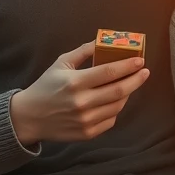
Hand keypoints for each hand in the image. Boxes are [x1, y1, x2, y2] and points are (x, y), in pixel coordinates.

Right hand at [9, 41, 148, 144]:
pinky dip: (116, 109)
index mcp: (75, 82)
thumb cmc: (46, 86)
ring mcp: (85, 120)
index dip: (128, 66)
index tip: (140, 60)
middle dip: (136, 80)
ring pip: (117, 106)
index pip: (109, 72)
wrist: (29, 117)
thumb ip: (84, 51)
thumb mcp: (61, 63)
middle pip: (119, 91)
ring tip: (129, 84)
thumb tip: (105, 40)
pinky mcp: (87, 133)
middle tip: (145, 72)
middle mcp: (81, 102)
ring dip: (127, 94)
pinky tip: (114, 100)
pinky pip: (111, 120)